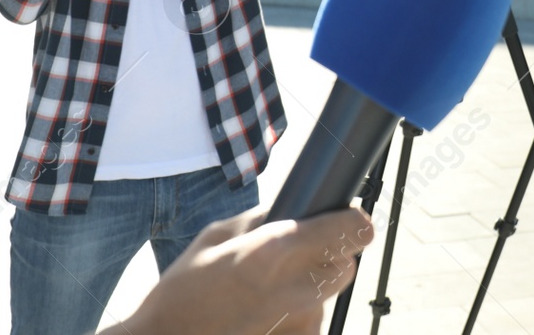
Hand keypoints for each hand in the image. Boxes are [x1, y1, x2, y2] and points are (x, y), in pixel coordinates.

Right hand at [101, 206, 375, 334]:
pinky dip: (292, 317)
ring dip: (303, 292)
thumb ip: (261, 221)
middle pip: (345, 265)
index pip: (351, 231)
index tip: (347, 221)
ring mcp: (301, 326)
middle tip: (293, 260)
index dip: (351, 223)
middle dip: (327, 258)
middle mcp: (295, 292)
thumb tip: (296, 210)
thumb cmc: (182, 295)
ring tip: (260, 297)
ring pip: (324, 297)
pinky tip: (259, 317)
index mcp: (273, 253)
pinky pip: (308, 322)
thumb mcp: (214, 239)